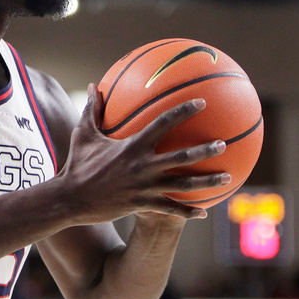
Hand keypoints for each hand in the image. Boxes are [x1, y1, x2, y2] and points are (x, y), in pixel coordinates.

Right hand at [55, 83, 228, 224]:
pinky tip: (204, 213)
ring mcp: (144, 188)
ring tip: (227, 177)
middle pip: (181, 157)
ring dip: (207, 182)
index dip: (183, 111)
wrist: (70, 199)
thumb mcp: (83, 134)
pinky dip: (188, 212)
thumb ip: (93, 110)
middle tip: (223, 144)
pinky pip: (170, 210)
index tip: (201, 102)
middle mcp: (142, 166)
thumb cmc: (77, 164)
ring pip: (182, 186)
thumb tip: (95, 86)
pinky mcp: (142, 206)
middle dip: (205, 150)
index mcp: (132, 146)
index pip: (163, 123)